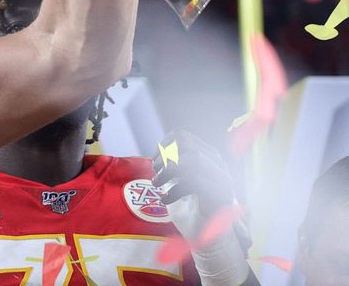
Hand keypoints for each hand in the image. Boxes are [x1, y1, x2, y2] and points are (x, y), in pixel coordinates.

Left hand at [152, 130, 251, 285]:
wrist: (212, 241)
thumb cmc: (193, 210)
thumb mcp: (180, 182)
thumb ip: (175, 165)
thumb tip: (159, 151)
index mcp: (209, 159)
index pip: (181, 135)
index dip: (161, 145)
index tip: (154, 162)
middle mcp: (218, 166)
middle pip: (185, 144)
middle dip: (163, 158)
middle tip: (156, 175)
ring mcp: (222, 181)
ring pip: (191, 159)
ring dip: (168, 171)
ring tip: (158, 186)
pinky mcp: (219, 196)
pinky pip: (194, 180)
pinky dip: (174, 190)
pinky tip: (166, 201)